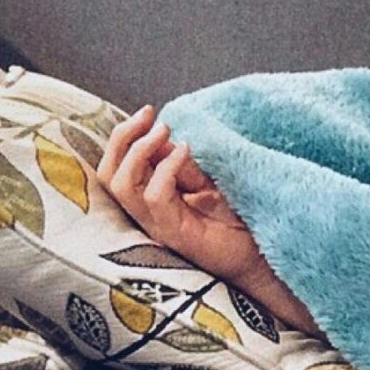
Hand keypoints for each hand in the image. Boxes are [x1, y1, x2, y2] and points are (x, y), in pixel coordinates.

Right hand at [96, 106, 317, 332]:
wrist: (261, 256)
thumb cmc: (237, 222)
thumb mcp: (208, 184)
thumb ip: (183, 166)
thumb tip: (161, 135)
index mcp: (150, 199)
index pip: (117, 167)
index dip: (125, 137)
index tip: (148, 112)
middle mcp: (147, 214)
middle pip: (108, 175)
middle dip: (121, 139)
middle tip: (148, 116)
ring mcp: (157, 226)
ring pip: (122, 187)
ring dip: (140, 152)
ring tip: (165, 131)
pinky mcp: (174, 234)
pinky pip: (154, 198)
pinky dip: (166, 170)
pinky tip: (186, 151)